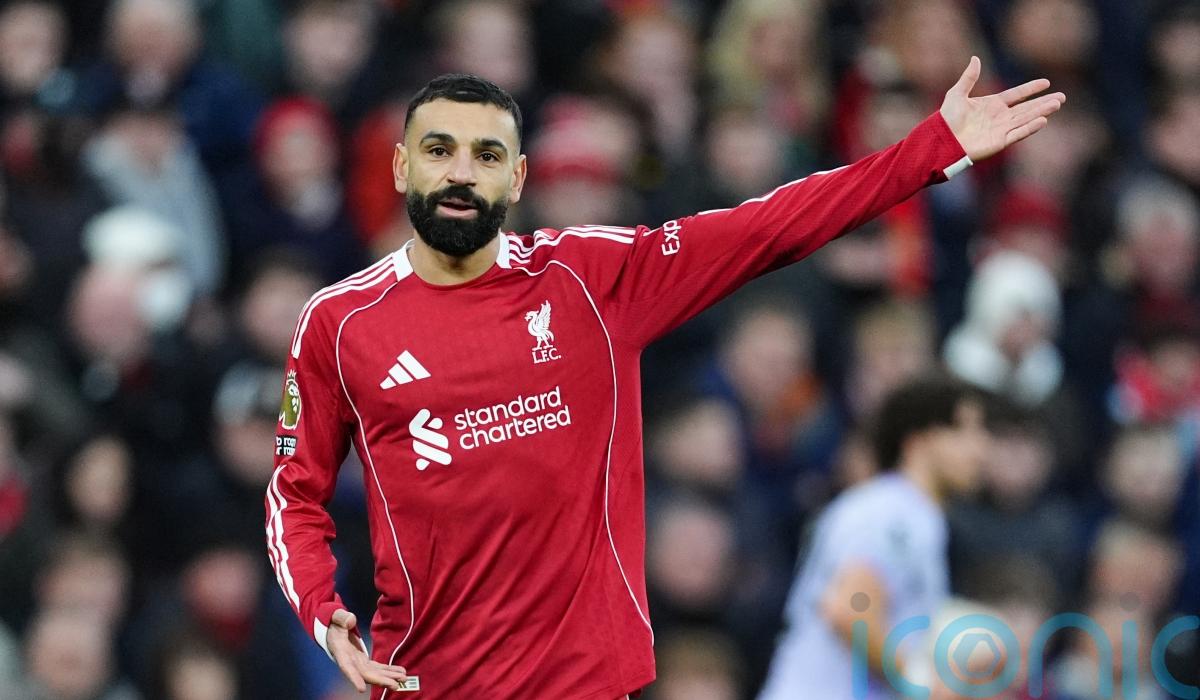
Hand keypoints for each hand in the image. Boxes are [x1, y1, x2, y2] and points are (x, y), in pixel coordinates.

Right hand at [327, 609, 408, 693]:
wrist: (333, 630)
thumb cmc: (333, 624)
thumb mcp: (335, 618)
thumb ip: (342, 618)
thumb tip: (351, 620)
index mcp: (341, 652)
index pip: (347, 668)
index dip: (354, 678)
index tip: (361, 689)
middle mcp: (350, 662)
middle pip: (366, 674)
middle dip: (380, 680)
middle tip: (395, 685)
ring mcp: (359, 663)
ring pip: (374, 673)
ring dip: (389, 677)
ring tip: (403, 679)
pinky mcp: (365, 661)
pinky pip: (378, 668)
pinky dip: (389, 671)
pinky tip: (401, 672)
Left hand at [939, 56, 1065, 161]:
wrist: (942, 140)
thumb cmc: (946, 119)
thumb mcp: (957, 93)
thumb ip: (969, 77)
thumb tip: (976, 57)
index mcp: (991, 105)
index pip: (1016, 95)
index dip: (1030, 89)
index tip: (1046, 83)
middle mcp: (999, 117)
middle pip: (1026, 107)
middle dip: (1044, 102)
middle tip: (1062, 97)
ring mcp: (1001, 129)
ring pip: (1026, 118)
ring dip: (1042, 111)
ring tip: (1058, 103)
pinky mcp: (1000, 142)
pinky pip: (1018, 133)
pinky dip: (1030, 127)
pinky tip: (1044, 119)